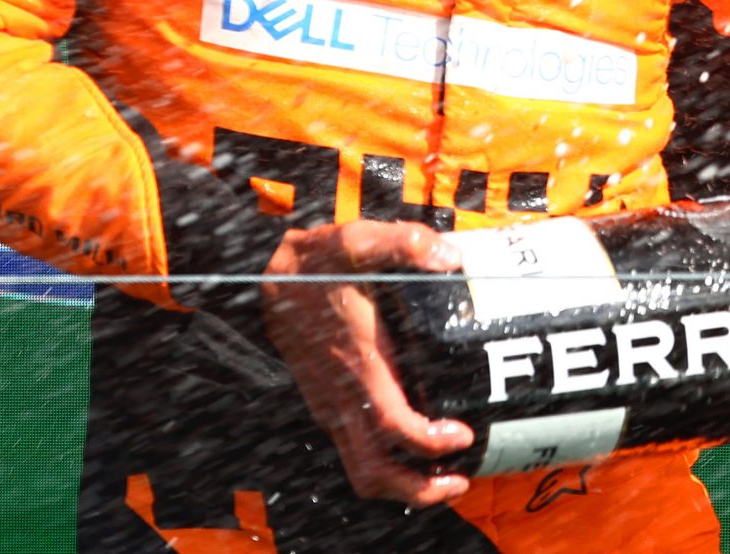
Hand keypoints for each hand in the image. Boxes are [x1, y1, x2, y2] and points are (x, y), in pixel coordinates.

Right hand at [261, 220, 475, 504]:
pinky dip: (391, 466)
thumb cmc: (317, 263)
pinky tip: (422, 452)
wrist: (266, 279)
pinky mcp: (331, 407)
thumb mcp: (357, 240)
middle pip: (373, 473)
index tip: (463, 435)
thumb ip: (404, 243)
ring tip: (447, 480)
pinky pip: (358, 455)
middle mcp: (341, 398)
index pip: (390, 424)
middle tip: (460, 482)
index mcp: (356, 364)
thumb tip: (451, 257)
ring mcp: (333, 408)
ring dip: (404, 487)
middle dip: (418, 489)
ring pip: (363, 472)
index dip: (427, 441)